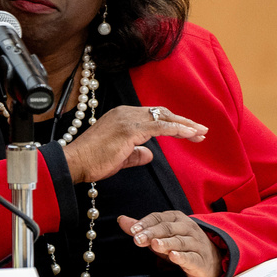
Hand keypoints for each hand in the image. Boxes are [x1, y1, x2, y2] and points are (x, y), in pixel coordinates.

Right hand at [63, 106, 206, 184]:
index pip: (154, 115)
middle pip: (162, 113)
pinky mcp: (129, 129)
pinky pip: (159, 127)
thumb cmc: (93, 162)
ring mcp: (127, 118)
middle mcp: (126, 112)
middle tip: (201, 131)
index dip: (173, 122)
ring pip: (164, 117)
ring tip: (200, 133)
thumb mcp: (120, 157)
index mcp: (123, 116)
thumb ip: (136, 154)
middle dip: (184, 122)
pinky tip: (189, 134)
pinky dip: (176, 130)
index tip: (190, 131)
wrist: (74, 163)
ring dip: (185, 125)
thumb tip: (149, 154)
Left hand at [118, 212, 222, 276]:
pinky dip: (182, 257)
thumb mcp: (161, 236)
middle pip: (169, 228)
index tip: (132, 229)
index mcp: (178, 219)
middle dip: (152, 233)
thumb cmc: (182, 246)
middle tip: (138, 238)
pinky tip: (173, 257)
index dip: (146, 223)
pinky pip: (191, 257)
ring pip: (180, 242)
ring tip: (154, 245)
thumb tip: (121, 219)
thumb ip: (142, 228)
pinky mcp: (200, 261)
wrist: (211, 261)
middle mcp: (188, 229)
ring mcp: (196, 244)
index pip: (160, 218)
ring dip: (166, 243)